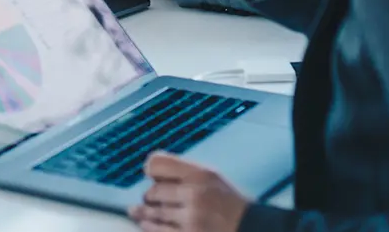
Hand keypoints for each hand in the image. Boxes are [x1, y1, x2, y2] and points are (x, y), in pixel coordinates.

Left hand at [130, 153, 249, 231]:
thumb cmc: (226, 203)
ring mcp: (191, 219)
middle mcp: (195, 194)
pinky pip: (158, 231)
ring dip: (144, 214)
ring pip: (153, 214)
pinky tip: (147, 224)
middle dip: (150, 197)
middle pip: (152, 191)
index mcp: (200, 174)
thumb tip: (148, 171)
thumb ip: (182, 172)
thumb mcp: (211, 177)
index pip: (157, 163)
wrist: (249, 228)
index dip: (151, 170)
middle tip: (151, 198)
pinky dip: (149, 227)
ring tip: (139, 211)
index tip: (152, 176)